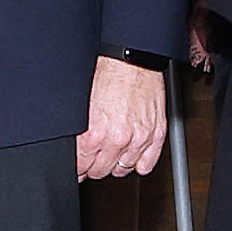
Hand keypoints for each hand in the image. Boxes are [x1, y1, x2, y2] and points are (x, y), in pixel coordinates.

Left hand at [76, 55, 170, 181]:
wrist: (131, 59)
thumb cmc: (107, 74)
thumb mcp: (81, 104)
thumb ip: (78, 131)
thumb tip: (74, 149)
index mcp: (94, 133)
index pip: (81, 167)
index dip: (78, 167)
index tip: (79, 167)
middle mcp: (117, 139)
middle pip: (101, 171)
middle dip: (94, 166)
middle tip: (93, 158)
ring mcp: (139, 139)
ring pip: (123, 169)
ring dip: (115, 164)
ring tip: (111, 153)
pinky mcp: (156, 134)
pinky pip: (147, 165)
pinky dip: (139, 163)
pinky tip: (131, 155)